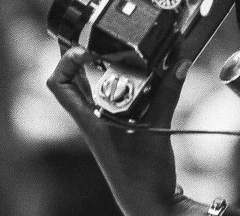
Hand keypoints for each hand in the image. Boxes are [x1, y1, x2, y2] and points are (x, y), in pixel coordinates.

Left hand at [47, 47, 190, 215]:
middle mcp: (93, 120)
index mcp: (90, 121)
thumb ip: (168, 95)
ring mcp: (105, 125)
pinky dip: (127, 85)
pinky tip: (146, 78)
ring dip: (106, 70)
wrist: (149, 204)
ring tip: (124, 54)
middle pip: (75, 81)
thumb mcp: (157, 130)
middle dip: (85, 58)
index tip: (86, 48)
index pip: (59, 85)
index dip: (66, 61)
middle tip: (104, 41)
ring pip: (96, 89)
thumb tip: (180, 63)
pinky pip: (116, 100)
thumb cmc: (143, 177)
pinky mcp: (121, 129)